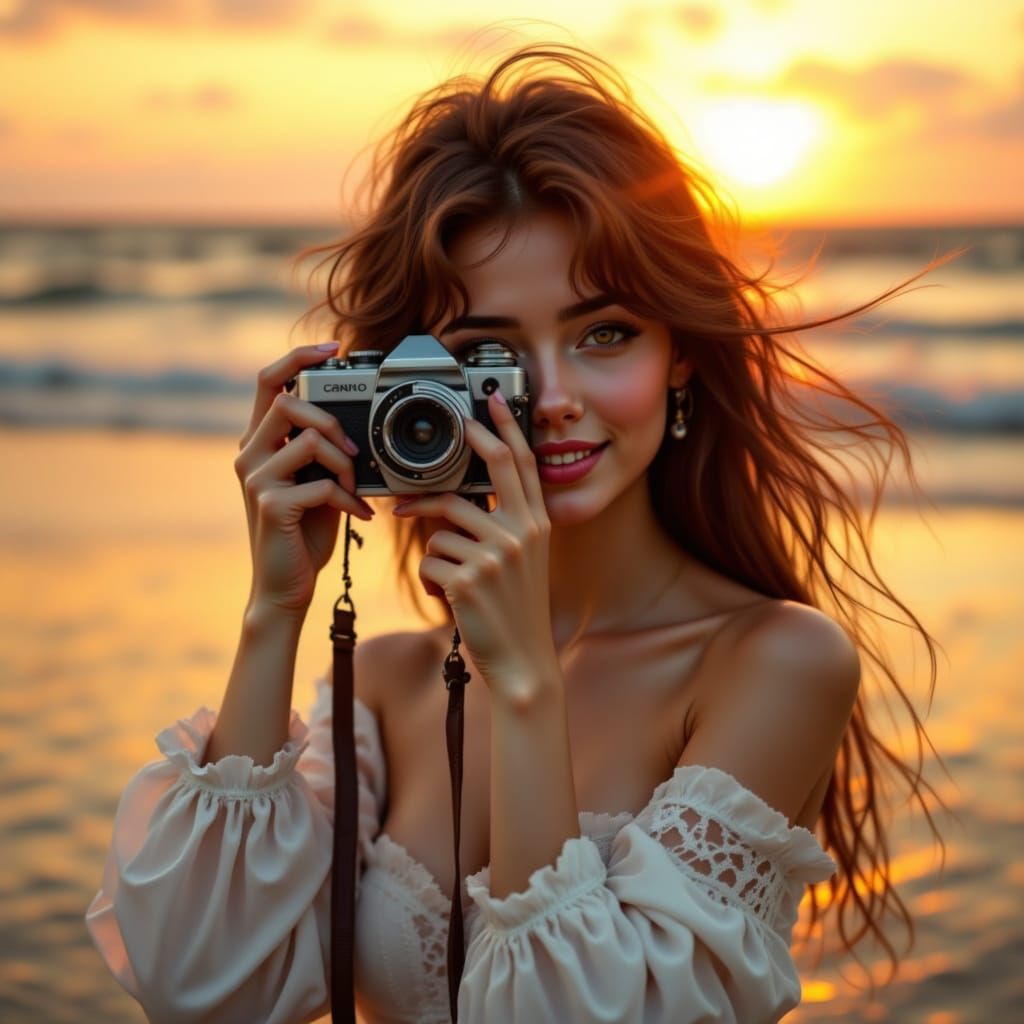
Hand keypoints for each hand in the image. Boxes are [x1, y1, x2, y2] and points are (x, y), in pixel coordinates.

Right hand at [235, 343, 374, 616]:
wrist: (286, 586)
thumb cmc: (303, 532)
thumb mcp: (315, 480)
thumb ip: (321, 450)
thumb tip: (353, 423)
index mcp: (259, 443)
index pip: (268, 381)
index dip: (299, 357)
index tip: (334, 348)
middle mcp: (249, 455)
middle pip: (288, 402)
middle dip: (332, 420)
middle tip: (353, 451)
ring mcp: (256, 479)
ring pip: (309, 439)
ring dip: (345, 463)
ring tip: (355, 487)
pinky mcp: (272, 505)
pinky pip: (322, 484)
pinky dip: (349, 499)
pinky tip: (358, 515)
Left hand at [393, 390, 555, 697]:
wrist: (523, 661)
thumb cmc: (516, 610)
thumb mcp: (522, 561)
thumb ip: (501, 525)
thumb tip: (455, 500)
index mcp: (538, 524)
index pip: (522, 463)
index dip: (505, 428)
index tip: (492, 401)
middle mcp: (521, 533)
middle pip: (488, 469)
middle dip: (468, 443)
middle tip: (452, 428)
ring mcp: (496, 554)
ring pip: (443, 524)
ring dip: (437, 550)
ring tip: (451, 576)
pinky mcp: (469, 577)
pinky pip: (429, 558)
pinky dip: (429, 578)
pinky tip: (449, 596)